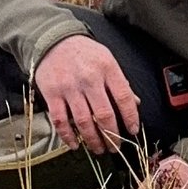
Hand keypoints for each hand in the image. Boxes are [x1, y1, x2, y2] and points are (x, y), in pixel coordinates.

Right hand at [32, 31, 143, 151]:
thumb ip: (120, 82)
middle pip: (104, 114)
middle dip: (112, 136)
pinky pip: (60, 120)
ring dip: (92, 140)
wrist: (52, 39)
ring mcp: (69, 87)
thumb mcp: (106, 60)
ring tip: (98, 149)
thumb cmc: (83, 52)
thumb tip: (135, 104)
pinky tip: (75, 144)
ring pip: (83, 121)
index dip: (130, 117)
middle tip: (115, 147)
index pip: (124, 97)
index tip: (132, 131)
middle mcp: (89, 78)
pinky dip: (68, 136)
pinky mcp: (52, 94)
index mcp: (107, 68)